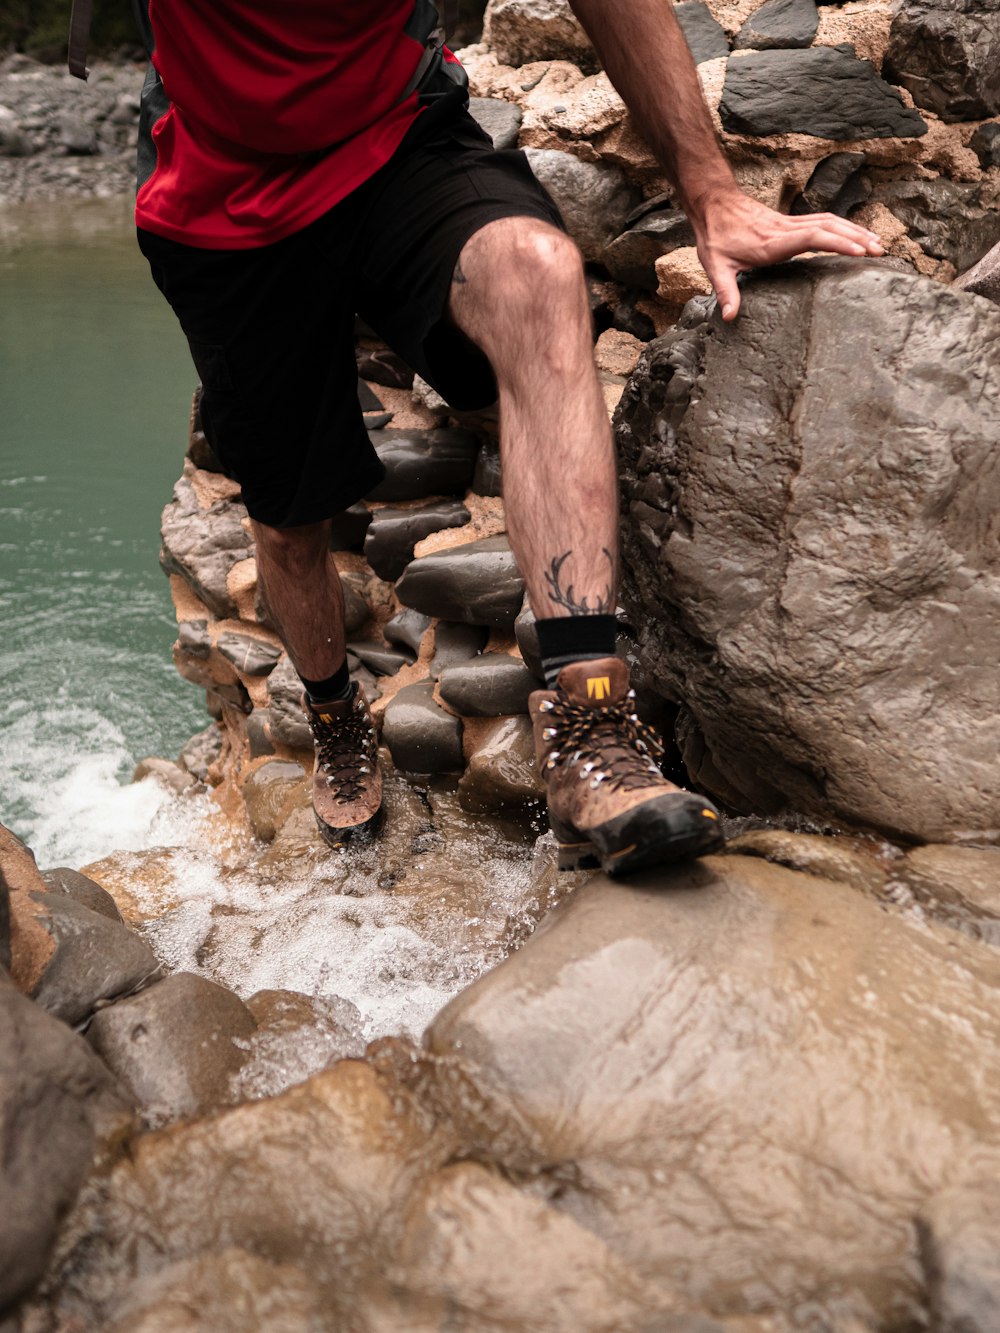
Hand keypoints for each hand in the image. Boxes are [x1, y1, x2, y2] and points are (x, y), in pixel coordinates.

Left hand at [694, 190, 884, 320]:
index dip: (837, 243)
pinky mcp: (791, 221)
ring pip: (830, 222)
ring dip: (855, 231)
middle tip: (880, 252)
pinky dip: (843, 227)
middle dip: (856, 238)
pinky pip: (823, 221)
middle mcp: (786, 230)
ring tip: (877, 244)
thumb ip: (725, 292)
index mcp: (772, 243)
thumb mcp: (715, 267)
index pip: (812, 238)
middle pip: (829, 227)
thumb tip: (730, 317)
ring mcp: (790, 223)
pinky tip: (855, 235)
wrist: (714, 204)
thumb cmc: (716, 236)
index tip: (859, 252)